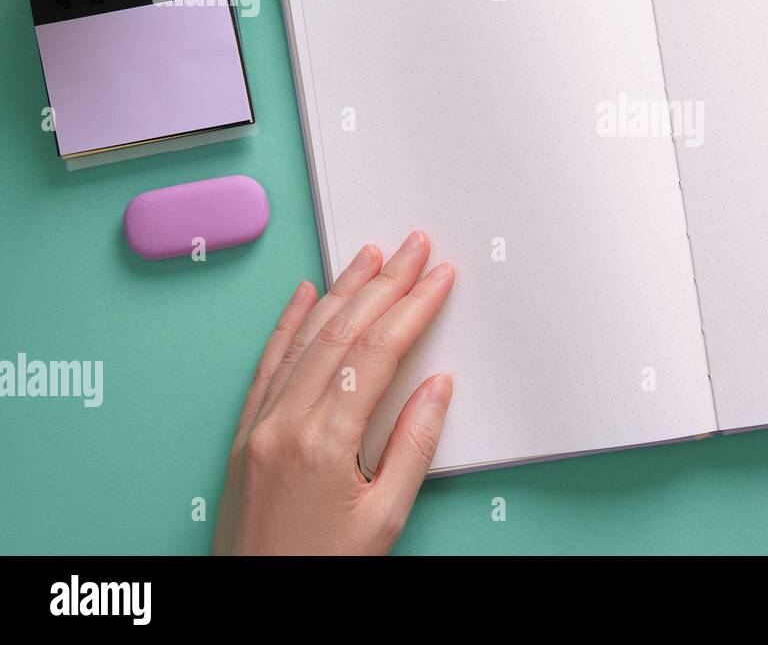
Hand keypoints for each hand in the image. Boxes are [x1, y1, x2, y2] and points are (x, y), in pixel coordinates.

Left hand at [213, 232, 454, 554]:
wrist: (256, 605)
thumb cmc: (323, 570)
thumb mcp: (385, 518)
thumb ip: (413, 446)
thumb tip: (438, 386)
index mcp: (324, 442)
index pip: (377, 353)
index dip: (412, 308)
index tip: (439, 276)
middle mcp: (284, 423)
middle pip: (341, 333)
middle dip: (383, 283)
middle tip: (413, 247)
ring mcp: (258, 425)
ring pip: (303, 339)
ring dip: (340, 291)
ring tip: (368, 256)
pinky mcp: (243, 435)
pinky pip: (266, 364)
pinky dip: (287, 324)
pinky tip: (303, 295)